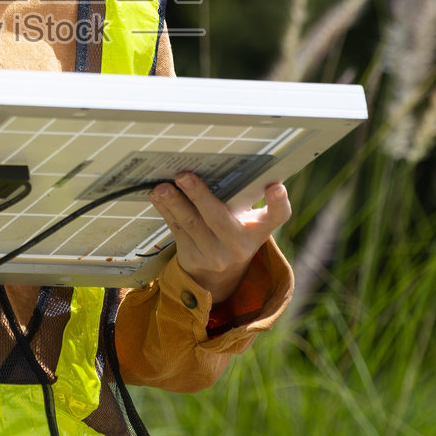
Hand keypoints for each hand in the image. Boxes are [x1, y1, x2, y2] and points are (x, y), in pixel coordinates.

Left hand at [150, 173, 290, 303]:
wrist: (220, 276)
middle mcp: (239, 244)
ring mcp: (215, 255)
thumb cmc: (235, 230)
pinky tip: (157, 196)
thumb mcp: (247, 219)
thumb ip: (243, 195)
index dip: (279, 202)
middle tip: (183, 176)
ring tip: (162, 188)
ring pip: (191, 225)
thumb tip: (222, 158)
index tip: (276, 186)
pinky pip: (177, 230)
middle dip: (200, 196)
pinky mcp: (193, 258)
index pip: (277, 216)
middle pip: (220, 219)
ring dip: (174, 204)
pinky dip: (166, 211)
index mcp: (258, 229)